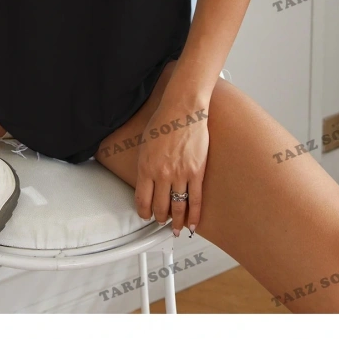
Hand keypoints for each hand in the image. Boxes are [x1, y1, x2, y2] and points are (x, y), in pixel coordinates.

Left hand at [134, 102, 208, 235]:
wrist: (183, 109)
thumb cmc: (164, 121)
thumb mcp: (145, 144)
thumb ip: (145, 165)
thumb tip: (147, 182)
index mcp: (145, 167)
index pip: (142, 200)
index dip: (143, 212)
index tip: (145, 216)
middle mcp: (162, 174)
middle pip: (159, 207)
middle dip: (159, 219)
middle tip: (161, 222)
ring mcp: (180, 175)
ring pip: (177, 207)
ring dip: (176, 222)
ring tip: (175, 228)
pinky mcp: (197, 173)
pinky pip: (195, 201)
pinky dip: (194, 216)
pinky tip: (192, 225)